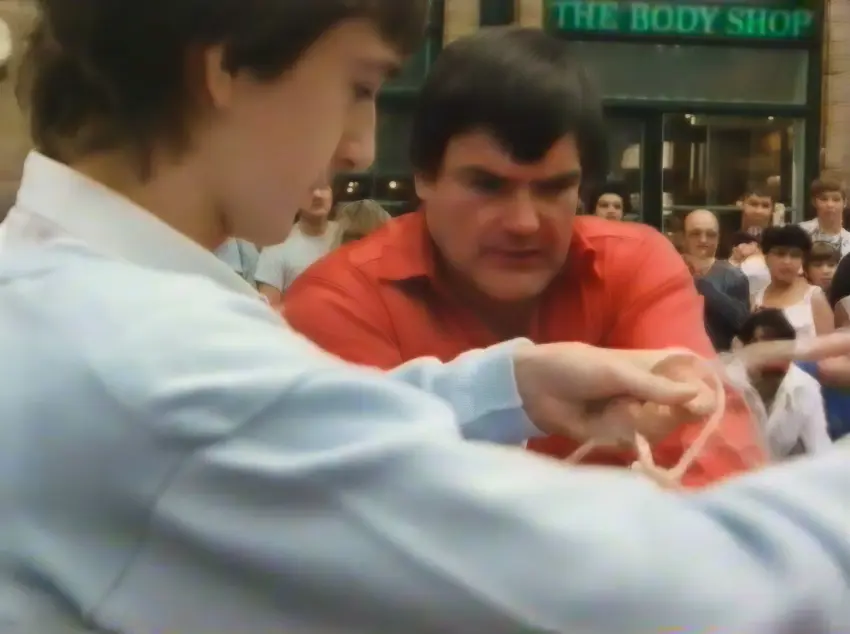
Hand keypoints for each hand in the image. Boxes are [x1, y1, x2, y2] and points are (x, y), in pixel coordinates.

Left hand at [513, 334, 849, 446]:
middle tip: (644, 408)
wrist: (533, 388)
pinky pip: (634, 442)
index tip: (701, 404)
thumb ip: (655, 387)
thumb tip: (699, 396)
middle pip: (678, 411)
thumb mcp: (616, 372)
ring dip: (641, 424)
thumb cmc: (574, 367)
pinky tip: (606, 427)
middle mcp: (646, 393)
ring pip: (658, 429)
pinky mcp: (615, 435)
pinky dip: (624, 437)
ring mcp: (632, 415)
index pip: (688, 382)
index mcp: (650, 369)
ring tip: (616, 412)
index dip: (698, 393)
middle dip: (669, 414)